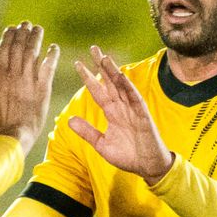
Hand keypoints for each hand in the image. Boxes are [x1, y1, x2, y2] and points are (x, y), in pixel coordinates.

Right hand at [0, 22, 60, 155]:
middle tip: (26, 23)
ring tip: (38, 29)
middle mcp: (14, 75)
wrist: (12, 137)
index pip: (3, 50)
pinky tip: (54, 47)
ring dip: (35, 38)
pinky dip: (51, 56)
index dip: (8, 37)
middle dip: (22, 33)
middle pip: (18, 47)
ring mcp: (29, 80)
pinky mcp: (43, 89)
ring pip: (32, 53)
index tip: (12, 28)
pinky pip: (48, 68)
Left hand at [68, 46, 172, 185]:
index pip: (97, 91)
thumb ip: (87, 132)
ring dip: (113, 71)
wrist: (148, 167)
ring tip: (104, 57)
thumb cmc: (128, 156)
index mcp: (112, 112)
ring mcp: (132, 109)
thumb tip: (69, 120)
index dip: (88, 78)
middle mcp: (121, 106)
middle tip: (93, 48)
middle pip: (109, 81)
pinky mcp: (142, 114)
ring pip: (121, 85)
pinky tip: (120, 75)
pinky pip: (134, 97)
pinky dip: (127, 86)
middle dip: (101, 66)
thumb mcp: (101, 144)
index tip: (78, 64)